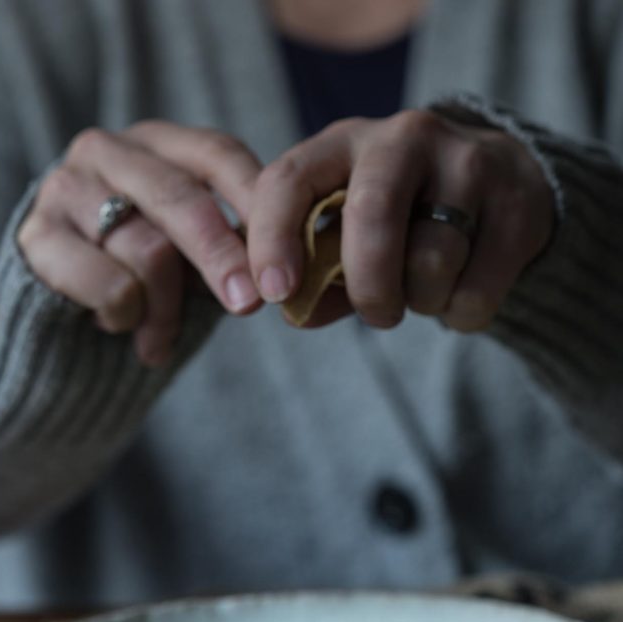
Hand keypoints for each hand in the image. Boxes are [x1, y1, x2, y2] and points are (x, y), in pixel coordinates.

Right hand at [18, 122, 262, 365]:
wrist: (55, 311)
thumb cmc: (140, 276)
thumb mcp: (191, 254)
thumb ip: (233, 246)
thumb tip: (287, 265)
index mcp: (158, 143)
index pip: (219, 155)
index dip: (257, 204)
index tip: (284, 257)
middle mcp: (107, 150)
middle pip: (182, 200)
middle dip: (222, 258)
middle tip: (250, 305)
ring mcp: (66, 187)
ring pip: (149, 251)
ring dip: (167, 312)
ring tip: (160, 342)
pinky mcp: (37, 236)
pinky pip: (111, 286)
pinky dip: (127, 318)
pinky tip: (118, 326)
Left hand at [246, 110, 554, 330]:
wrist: (503, 187)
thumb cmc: (403, 218)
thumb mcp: (348, 229)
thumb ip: (314, 270)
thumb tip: (296, 310)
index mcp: (345, 141)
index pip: (290, 179)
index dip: (273, 238)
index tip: (276, 293)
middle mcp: (406, 137)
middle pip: (372, 218)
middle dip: (367, 287)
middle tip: (377, 313)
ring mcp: (468, 164)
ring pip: (430, 265)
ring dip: (421, 302)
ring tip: (426, 289)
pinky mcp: (517, 205)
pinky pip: (476, 292)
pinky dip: (461, 314)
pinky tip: (461, 293)